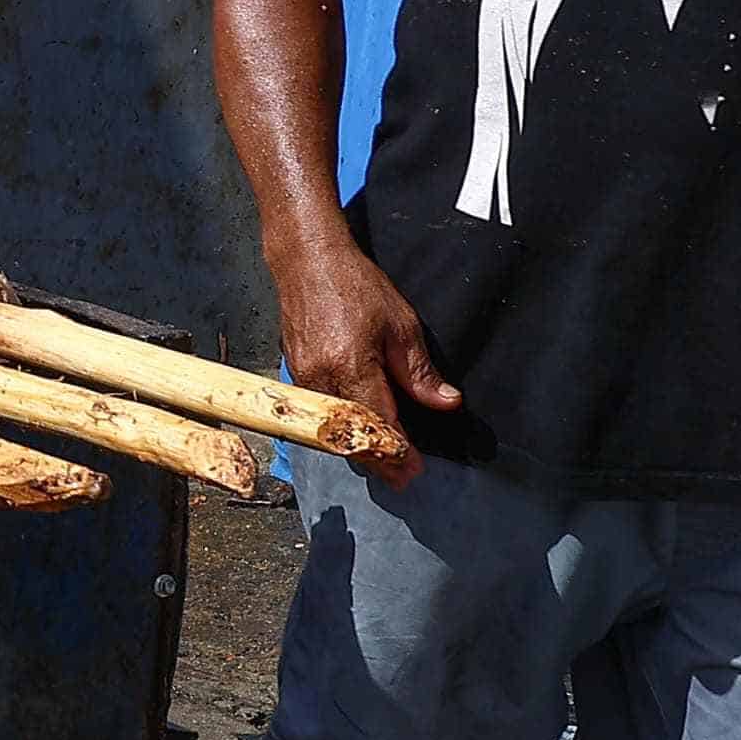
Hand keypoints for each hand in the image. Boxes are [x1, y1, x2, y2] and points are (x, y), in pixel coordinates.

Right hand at [267, 224, 458, 483]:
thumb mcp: (401, 326)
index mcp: (352, 366)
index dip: (398, 451)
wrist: (306, 261)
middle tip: (402, 478)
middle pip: (351, 436)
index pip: (379, 424)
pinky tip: (356, 432)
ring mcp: (302, 378)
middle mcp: (322, 378)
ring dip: (357, 448)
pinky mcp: (294, 373)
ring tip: (382, 462)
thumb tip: (446, 402)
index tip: (415, 470)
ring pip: (331, 429)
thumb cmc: (354, 285)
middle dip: (378, 461)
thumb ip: (420, 371)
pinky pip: (319, 413)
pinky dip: (339, 428)